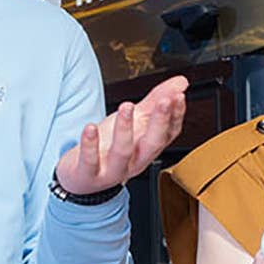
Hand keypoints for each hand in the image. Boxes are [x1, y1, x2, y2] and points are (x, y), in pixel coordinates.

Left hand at [58, 76, 188, 197]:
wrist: (83, 180)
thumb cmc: (108, 149)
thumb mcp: (133, 123)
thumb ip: (155, 101)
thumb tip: (181, 83)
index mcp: (147, 148)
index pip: (169, 133)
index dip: (176, 115)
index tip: (178, 96)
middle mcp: (134, 161)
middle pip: (152, 144)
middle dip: (160, 122)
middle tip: (164, 101)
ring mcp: (112, 170)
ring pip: (122, 152)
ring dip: (125, 129)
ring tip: (126, 107)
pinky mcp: (89, 174)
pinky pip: (90, 161)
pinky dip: (90, 144)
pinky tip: (90, 127)